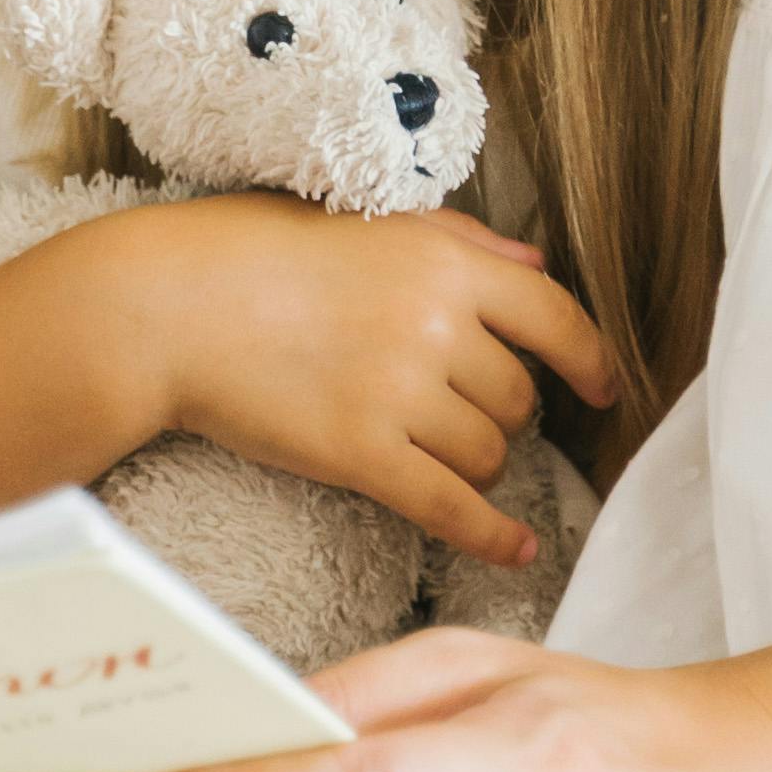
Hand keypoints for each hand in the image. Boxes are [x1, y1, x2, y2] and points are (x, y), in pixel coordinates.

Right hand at [134, 202, 615, 575]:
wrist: (169, 307)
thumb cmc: (253, 253)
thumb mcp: (369, 223)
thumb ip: (460, 239)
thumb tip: (535, 261)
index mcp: (445, 259)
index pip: (554, 315)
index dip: (590, 359)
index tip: (603, 389)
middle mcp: (437, 322)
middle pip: (518, 397)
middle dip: (500, 414)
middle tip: (453, 412)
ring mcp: (400, 391)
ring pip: (488, 454)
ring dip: (476, 463)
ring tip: (430, 452)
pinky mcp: (360, 453)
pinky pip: (452, 507)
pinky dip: (491, 534)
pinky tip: (515, 549)